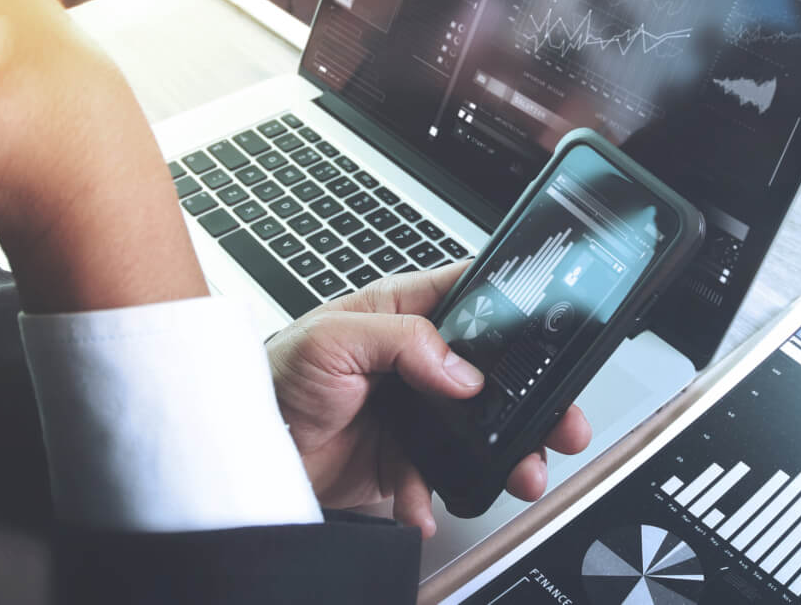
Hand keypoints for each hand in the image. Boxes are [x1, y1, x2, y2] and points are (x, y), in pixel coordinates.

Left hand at [267, 262, 593, 536]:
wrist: (242, 454)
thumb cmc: (270, 378)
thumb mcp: (332, 337)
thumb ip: (401, 338)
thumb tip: (458, 368)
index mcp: (401, 311)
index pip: (473, 297)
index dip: (515, 312)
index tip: (550, 334)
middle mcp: (414, 358)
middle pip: (493, 371)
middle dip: (532, 397)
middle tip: (559, 418)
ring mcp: (414, 409)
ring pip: (480, 427)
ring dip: (506, 452)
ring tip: (521, 470)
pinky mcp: (403, 457)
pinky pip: (440, 476)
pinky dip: (438, 495)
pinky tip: (424, 502)